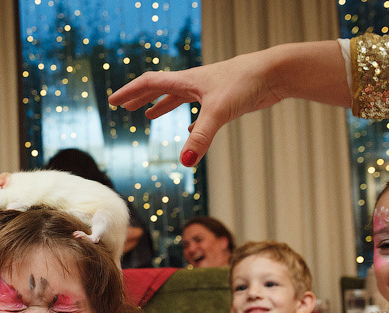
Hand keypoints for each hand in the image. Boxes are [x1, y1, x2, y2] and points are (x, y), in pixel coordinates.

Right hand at [109, 49, 283, 166]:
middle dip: (140, 97)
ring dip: (162, 105)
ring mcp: (209, 91)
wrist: (275, 73)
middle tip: (123, 107)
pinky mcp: (224, 100)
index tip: (113, 101)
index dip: (130, 92)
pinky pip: (198, 109)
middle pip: (160, 88)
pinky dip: (188, 118)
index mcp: (187, 80)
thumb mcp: (219, 112)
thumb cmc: (246, 83)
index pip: (150, 83)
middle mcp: (195, 83)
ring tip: (148, 115)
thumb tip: (184, 163)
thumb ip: (200, 138)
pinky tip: (188, 129)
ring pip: (178, 97)